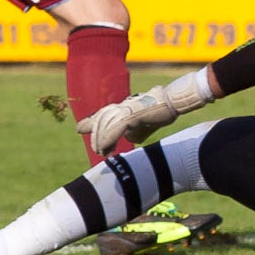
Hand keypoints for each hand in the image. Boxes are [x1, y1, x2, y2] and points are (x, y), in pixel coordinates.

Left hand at [79, 79, 204, 159]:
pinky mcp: (132, 115)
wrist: (173, 102)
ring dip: (101, 141)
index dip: (91, 121)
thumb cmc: (161, 112)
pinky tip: (105, 148)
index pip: (103, 114)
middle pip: (101, 119)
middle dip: (95, 134)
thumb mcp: (144, 124)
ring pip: (106, 126)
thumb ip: (134, 130)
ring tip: (100, 152)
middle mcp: (122, 106)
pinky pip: (116, 129)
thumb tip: (128, 138)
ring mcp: (126, 110)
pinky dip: (109, 139)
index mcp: (123, 107)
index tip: (81, 128)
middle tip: (95, 148)